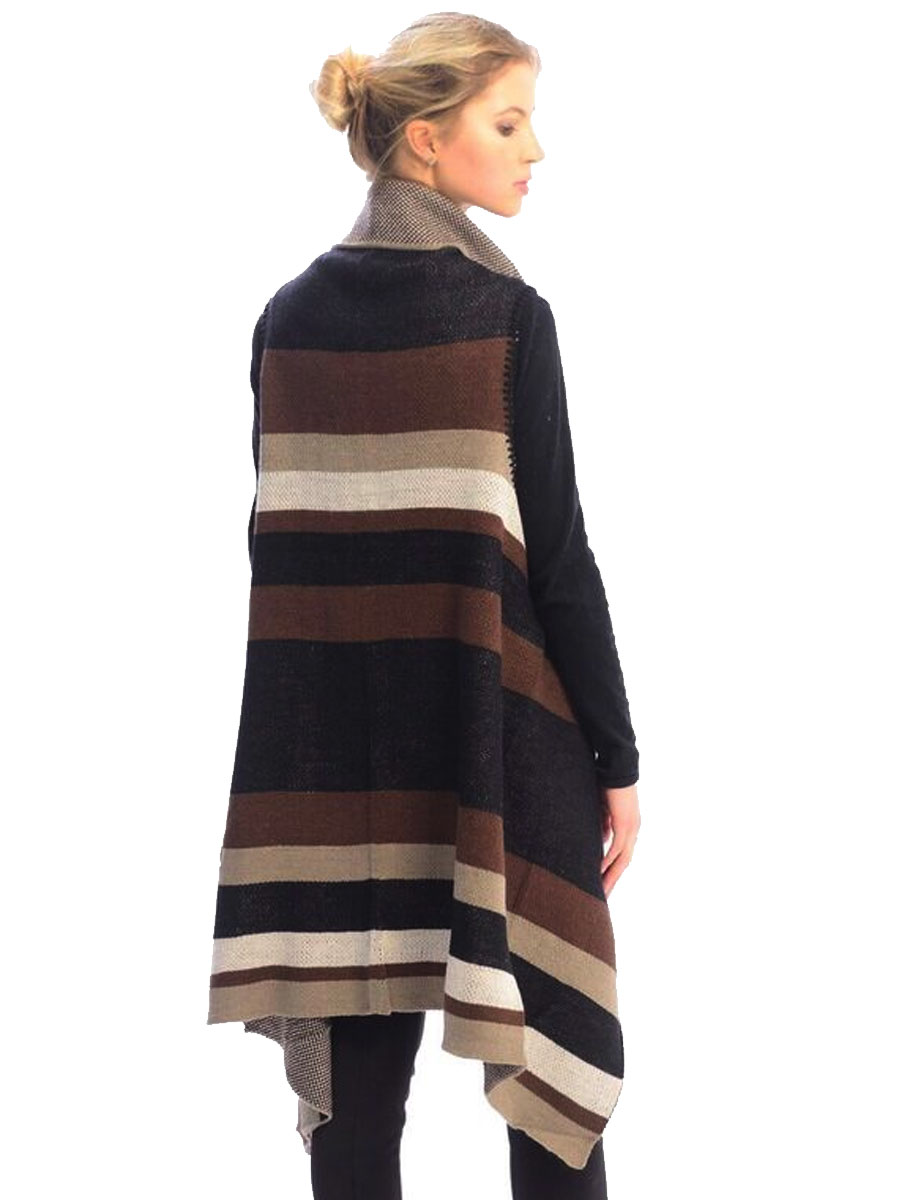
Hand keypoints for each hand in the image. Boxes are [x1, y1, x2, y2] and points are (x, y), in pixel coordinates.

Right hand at [599, 783, 639, 897]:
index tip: (603, 884)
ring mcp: (631, 828)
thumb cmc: (609, 784)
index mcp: (629, 828)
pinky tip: (599, 871)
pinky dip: (608, 860)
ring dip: (612, 876)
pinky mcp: (625, 823)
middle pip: (624, 862)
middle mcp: (633, 831)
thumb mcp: (604, 809)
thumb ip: (604, 824)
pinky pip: (617, 847)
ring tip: (602, 891)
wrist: (617, 766)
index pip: (622, 855)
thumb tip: (602, 839)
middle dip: (613, 880)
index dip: (613, 871)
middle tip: (603, 897)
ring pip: (622, 859)